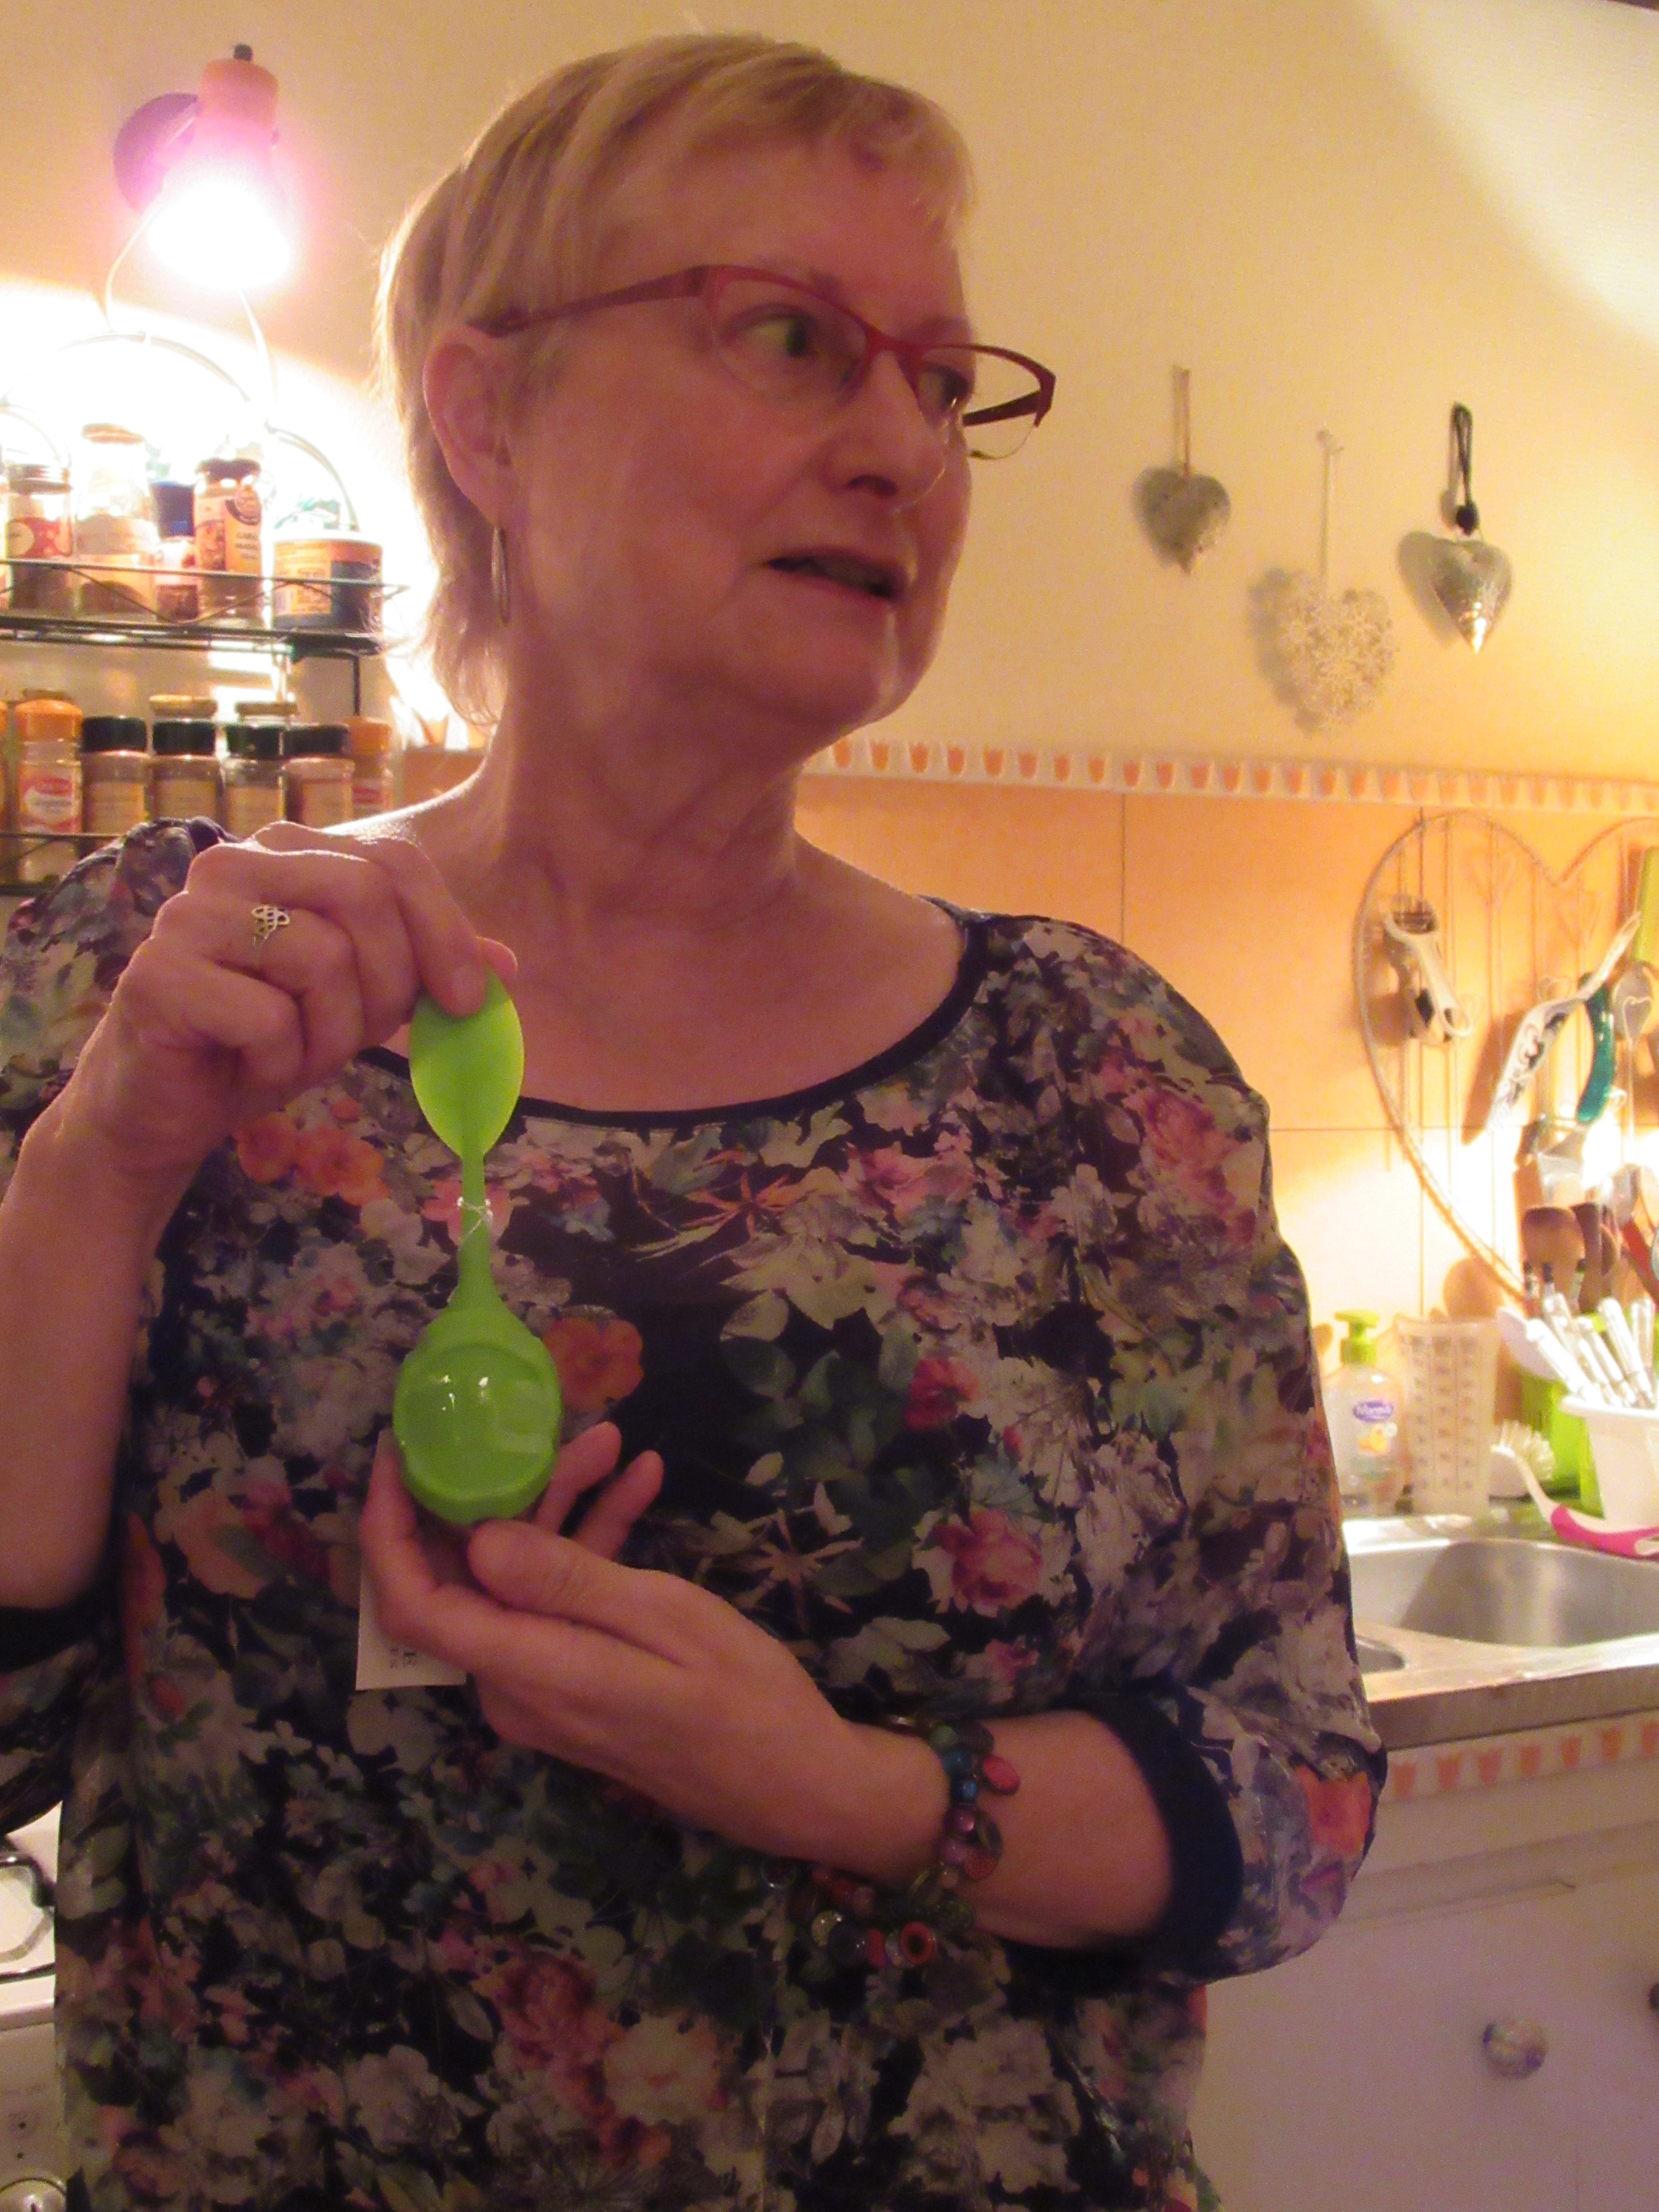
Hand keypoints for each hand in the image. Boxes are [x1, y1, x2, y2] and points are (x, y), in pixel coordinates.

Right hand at [51, 822, 513, 1203]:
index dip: (444, 929)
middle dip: (389, 982)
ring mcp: (187, 915)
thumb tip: (505, 964)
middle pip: (363, 896)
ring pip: (321, 958)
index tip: (468, 1000)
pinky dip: (282, 1061)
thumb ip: (423, 969)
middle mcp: (231, 863)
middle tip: (366, 1034)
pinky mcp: (158, 975)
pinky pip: (269, 1017)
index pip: (392, 860)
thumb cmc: (266, 1039)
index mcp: (283, 851)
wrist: (170, 1105)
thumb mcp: (361, 1000)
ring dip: (333, 1033)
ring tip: (298, 1052)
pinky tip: (253, 1066)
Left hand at [361, 1429, 870, 1859]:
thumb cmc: (741, 1699)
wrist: (795, 1783)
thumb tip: (479, 1539)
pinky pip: (559, 1605)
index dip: (388, 1528)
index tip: (397, 1454)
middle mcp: (514, 1686)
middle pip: (471, 1574)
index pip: (414, 1603)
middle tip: (554, 1427)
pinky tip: (640, 1487)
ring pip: (520, 1579)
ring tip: (614, 1443)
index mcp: (526, 1672)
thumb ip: (566, 1581)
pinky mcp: (574, 1682)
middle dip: (503, 1490)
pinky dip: (590, 1547)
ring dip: (560, 1508)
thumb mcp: (664, 1618)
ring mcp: (543, 1687)